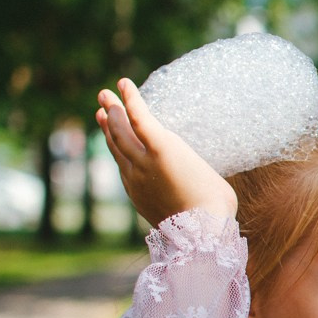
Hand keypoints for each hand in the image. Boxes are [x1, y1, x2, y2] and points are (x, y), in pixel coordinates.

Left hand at [95, 78, 236, 227]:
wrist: (200, 234)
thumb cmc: (214, 200)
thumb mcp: (202, 169)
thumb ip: (184, 159)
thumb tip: (178, 162)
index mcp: (164, 149)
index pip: (140, 117)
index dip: (131, 98)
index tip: (123, 83)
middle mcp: (143, 162)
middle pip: (120, 130)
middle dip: (112, 109)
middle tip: (105, 95)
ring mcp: (135, 179)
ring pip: (116, 147)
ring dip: (108, 128)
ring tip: (102, 114)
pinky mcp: (134, 193)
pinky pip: (122, 166)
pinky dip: (116, 151)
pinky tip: (115, 147)